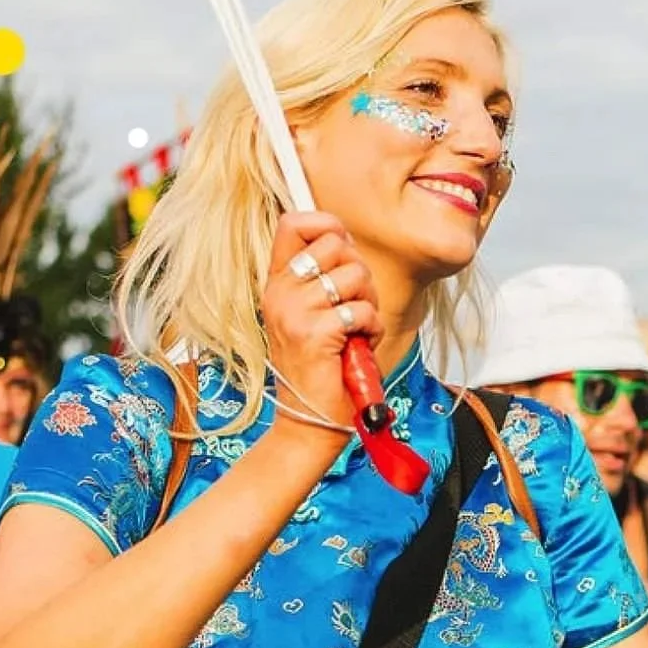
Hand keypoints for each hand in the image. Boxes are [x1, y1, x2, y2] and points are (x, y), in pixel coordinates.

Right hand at [261, 211, 383, 439]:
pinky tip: (358, 346)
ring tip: (356, 329)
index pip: (293, 223)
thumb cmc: (320, 369)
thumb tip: (344, 239)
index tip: (342, 251)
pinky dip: (371, 329)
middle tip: (354, 304)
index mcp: (276, 284)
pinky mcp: (313, 334)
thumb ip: (322, 276)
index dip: (327, 225)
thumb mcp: (310, 313)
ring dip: (368, 303)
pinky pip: (361, 310)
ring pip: (354, 275)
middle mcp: (279, 293)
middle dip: (359, 271)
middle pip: (334, 243)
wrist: (308, 423)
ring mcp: (293, 313)